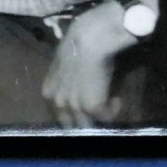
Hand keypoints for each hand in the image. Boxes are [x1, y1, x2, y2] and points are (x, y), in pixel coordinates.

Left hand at [42, 2, 134, 127]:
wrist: (88, 41)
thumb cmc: (76, 44)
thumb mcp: (61, 63)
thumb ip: (63, 77)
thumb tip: (72, 81)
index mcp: (49, 91)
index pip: (57, 112)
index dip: (70, 113)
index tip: (82, 109)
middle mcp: (58, 102)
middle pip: (70, 124)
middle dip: (83, 122)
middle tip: (97, 115)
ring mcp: (74, 106)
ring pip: (87, 125)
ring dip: (99, 119)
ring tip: (108, 108)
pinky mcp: (92, 108)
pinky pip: (106, 118)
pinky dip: (113, 110)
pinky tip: (116, 99)